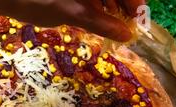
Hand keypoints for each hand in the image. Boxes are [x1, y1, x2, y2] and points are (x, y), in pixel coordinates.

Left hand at [0, 0, 145, 41]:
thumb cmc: (36, 1)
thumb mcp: (71, 14)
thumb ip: (101, 23)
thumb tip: (126, 35)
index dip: (134, 2)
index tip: (139, 19)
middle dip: (122, 5)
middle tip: (125, 26)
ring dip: (109, 5)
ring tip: (111, 24)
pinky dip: (95, 3)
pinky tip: (95, 16)